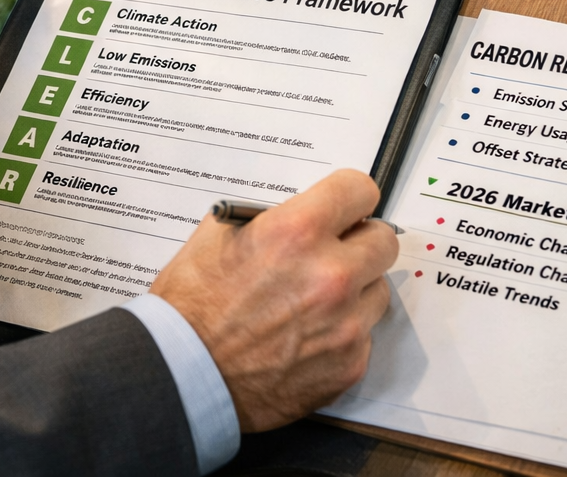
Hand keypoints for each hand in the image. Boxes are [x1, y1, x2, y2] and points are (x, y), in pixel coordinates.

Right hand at [149, 169, 397, 431]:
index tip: (346, 206)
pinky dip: (342, 334)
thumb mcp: (217, 235)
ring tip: (312, 302)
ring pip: (377, 290)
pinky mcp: (349, 365)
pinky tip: (305, 338)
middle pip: (383, 240)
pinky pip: (363, 336)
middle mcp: (331, 275)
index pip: (359, 190)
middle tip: (334, 254)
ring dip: (354, 291)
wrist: (183, 375)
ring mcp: (345, 324)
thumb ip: (270, 217)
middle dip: (359, 243)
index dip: (349, 197)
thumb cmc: (191, 307)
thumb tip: (301, 211)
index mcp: (297, 232)